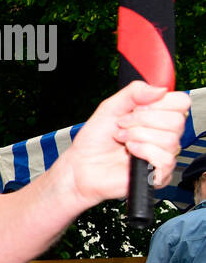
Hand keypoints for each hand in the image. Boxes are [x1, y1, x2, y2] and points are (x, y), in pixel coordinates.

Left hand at [55, 82, 189, 204]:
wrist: (81, 166)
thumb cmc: (94, 141)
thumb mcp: (110, 108)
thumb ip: (134, 93)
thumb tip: (161, 89)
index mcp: (157, 117)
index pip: (181, 102)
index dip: (159, 103)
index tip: (136, 108)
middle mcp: (164, 135)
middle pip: (177, 120)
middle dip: (142, 120)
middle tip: (122, 125)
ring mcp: (163, 154)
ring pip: (170, 139)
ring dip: (138, 136)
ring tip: (122, 139)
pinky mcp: (159, 173)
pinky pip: (164, 158)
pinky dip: (143, 151)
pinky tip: (130, 152)